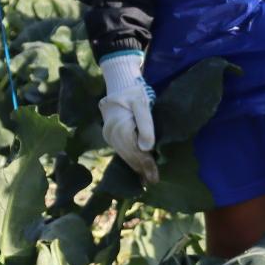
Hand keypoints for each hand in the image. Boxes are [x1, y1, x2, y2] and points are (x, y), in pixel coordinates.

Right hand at [98, 52, 158, 182]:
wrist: (119, 82)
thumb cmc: (133, 91)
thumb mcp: (142, 104)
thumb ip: (145, 126)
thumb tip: (147, 148)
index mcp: (120, 128)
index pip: (136, 152)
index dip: (147, 165)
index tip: (155, 177)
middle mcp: (112, 134)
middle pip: (129, 156)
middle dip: (142, 170)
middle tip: (153, 182)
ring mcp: (109, 135)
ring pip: (124, 155)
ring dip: (136, 167)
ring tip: (146, 179)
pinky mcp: (110, 134)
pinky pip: (121, 150)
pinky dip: (130, 160)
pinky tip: (137, 167)